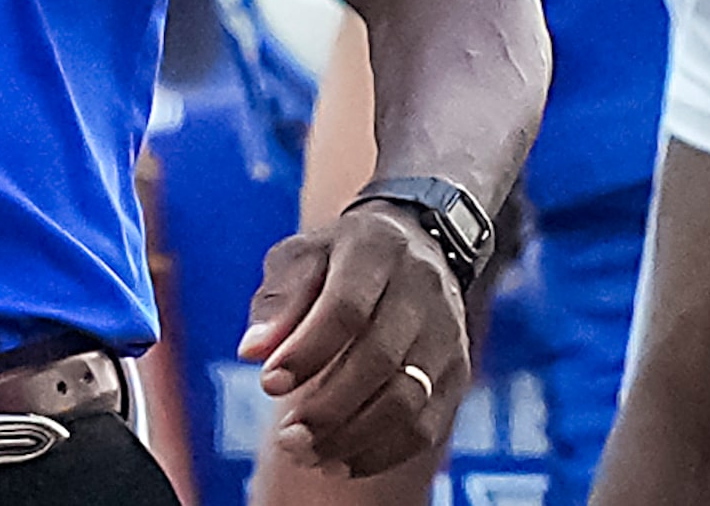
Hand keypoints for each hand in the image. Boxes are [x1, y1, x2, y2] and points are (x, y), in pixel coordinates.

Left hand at [238, 201, 467, 476]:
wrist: (413, 247)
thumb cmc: (339, 259)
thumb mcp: (300, 256)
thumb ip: (277, 300)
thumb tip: (252, 352)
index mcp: (377, 248)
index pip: (347, 307)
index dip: (307, 351)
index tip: (268, 383)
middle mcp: (423, 288)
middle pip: (380, 358)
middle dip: (329, 407)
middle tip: (287, 437)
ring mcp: (448, 333)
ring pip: (408, 400)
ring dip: (354, 438)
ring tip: (307, 454)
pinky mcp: (457, 373)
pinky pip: (426, 426)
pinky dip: (381, 453)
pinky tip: (339, 462)